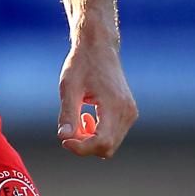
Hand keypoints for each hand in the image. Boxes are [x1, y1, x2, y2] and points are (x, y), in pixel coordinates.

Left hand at [57, 39, 137, 158]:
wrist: (99, 47)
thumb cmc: (82, 64)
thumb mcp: (69, 87)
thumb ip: (67, 114)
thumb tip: (64, 138)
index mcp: (114, 105)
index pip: (102, 143)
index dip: (81, 148)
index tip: (64, 140)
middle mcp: (127, 112)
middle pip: (107, 148)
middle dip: (84, 145)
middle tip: (68, 129)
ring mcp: (130, 113)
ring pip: (110, 144)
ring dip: (90, 140)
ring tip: (78, 118)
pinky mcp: (128, 113)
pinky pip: (113, 135)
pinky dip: (98, 134)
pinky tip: (86, 117)